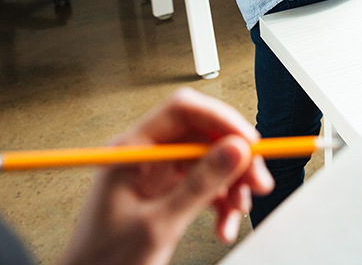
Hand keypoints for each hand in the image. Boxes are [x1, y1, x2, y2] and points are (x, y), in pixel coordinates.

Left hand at [57, 89, 274, 264]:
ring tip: (238, 213)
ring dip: (231, 187)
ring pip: (208, 162)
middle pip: (202, 136)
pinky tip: (224, 225)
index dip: (221, 120)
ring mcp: (155, 174)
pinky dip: (220, 203)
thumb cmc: (104, 261)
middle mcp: (145, 156)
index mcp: (131, 151)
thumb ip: (199, 186)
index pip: (182, 111)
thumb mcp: (158, 225)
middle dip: (234, 160)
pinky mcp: (164, 193)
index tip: (249, 143)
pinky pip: (203, 185)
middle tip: (257, 182)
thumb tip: (235, 150)